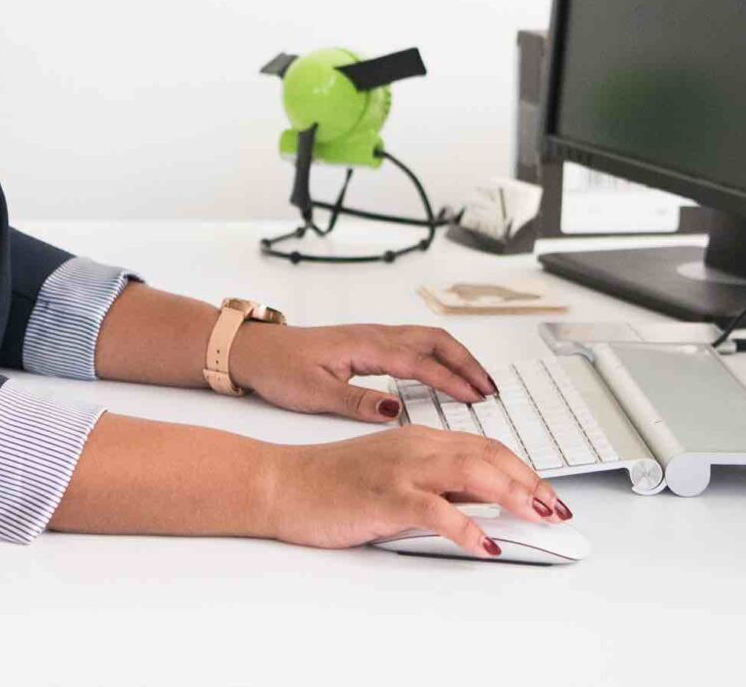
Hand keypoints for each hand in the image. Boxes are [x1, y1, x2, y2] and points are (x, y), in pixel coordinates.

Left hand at [227, 321, 497, 422]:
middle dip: (466, 363)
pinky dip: (438, 355)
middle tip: (490, 389)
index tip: (477, 396)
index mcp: (365, 347)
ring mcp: (372, 336)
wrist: (255, 350)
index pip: (420, 362)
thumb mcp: (315, 393)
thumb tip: (396, 409)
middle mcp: (374, 336)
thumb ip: (357, 401)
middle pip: (434, 341)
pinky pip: (414, 343)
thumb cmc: (280, 369)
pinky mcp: (368, 343)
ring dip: (456, 357)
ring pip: (427, 339)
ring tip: (478, 382)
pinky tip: (444, 373)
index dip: (452, 380)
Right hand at [259, 428, 568, 555]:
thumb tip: (477, 504)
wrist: (283, 483)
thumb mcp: (392, 476)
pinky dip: (467, 527)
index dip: (522, 468)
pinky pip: (436, 510)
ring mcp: (401, 469)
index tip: (546, 493)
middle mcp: (416, 446)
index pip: (485, 447)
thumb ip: (433, 484)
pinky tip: (486, 544)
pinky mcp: (385, 496)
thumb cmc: (331, 483)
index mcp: (419, 438)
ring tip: (536, 517)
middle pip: (488, 455)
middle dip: (529, 481)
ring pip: (471, 472)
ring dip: (511, 495)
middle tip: (555, 508)